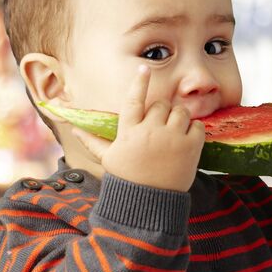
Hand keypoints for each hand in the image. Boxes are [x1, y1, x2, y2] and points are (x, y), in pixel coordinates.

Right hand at [73, 65, 204, 191]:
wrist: (148, 203)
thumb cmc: (126, 178)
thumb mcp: (108, 158)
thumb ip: (92, 141)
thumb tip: (74, 129)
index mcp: (129, 132)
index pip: (133, 100)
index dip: (139, 82)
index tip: (144, 68)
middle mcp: (150, 131)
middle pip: (161, 105)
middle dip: (161, 112)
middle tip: (159, 128)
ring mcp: (171, 138)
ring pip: (180, 112)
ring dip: (178, 119)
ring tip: (172, 134)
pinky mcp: (190, 147)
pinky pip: (197, 125)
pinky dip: (193, 130)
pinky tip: (184, 141)